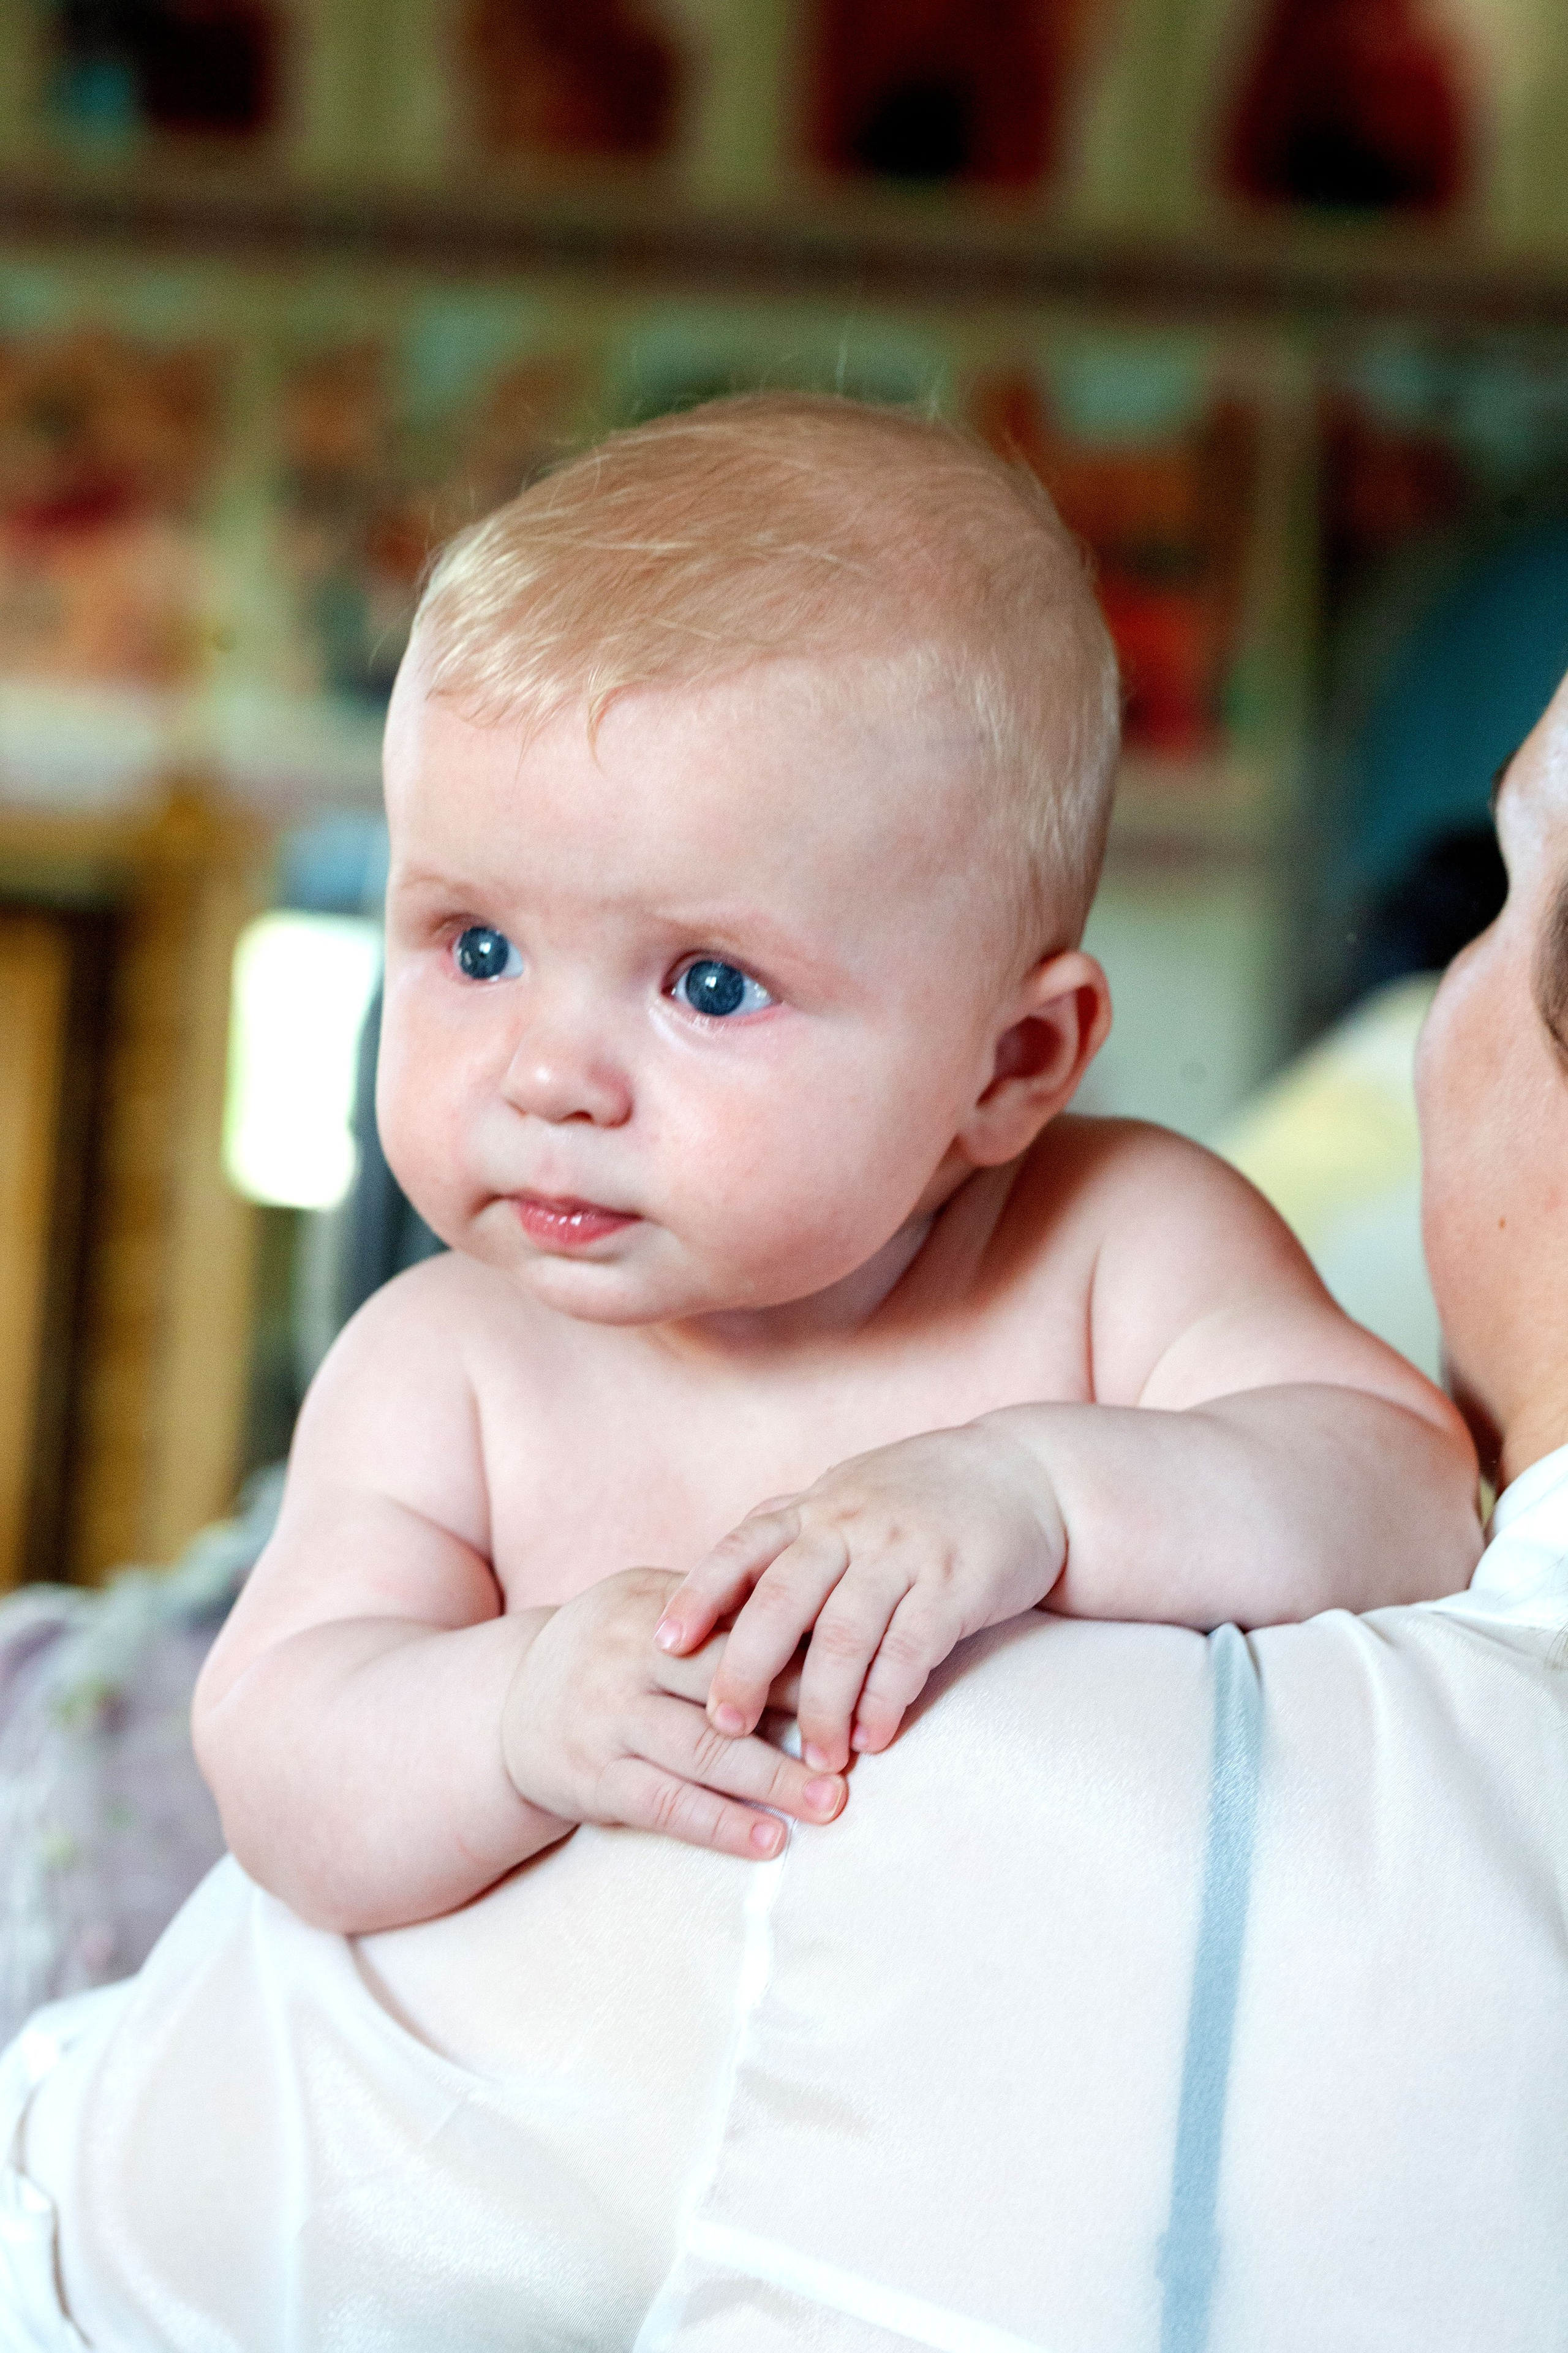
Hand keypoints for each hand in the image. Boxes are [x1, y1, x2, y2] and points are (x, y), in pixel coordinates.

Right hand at [502, 1566, 845, 1860]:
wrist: (506, 1708)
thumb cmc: (607, 1651)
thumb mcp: (647, 1606)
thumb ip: (718, 1609)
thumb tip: (819, 1610)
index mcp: (654, 1610)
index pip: (738, 1625)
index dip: (802, 1651)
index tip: (862, 1672)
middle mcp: (628, 1660)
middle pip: (725, 1684)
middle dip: (797, 1714)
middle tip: (858, 1743)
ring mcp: (609, 1721)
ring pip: (700, 1751)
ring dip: (769, 1779)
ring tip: (829, 1801)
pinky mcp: (595, 1780)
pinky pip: (664, 1804)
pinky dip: (719, 1825)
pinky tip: (767, 1841)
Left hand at [654, 1423, 1066, 1772]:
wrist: (1024, 1474)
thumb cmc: (920, 1495)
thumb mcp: (845, 1496)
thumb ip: (789, 1535)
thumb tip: (718, 1582)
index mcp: (814, 1510)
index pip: (740, 1551)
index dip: (698, 1596)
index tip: (661, 1644)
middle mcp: (850, 1526)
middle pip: (781, 1601)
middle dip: (746, 1668)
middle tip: (724, 1727)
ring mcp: (903, 1552)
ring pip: (844, 1636)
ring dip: (823, 1706)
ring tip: (814, 1762)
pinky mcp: (956, 1582)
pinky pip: (911, 1648)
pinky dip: (887, 1698)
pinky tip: (873, 1738)